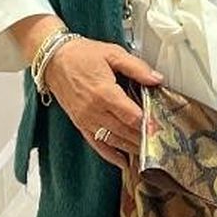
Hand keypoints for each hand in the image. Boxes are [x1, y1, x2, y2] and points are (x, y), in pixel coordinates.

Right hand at [45, 37, 162, 169]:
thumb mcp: (114, 54)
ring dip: (130, 148)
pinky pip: (96, 144)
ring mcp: (85, 120)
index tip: (162, 127)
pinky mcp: (79, 124)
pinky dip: (110, 155)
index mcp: (104, 93)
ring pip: (113, 140)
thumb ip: (137, 68)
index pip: (132, 116)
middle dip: (143, 137)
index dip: (148, 123)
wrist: (53, 60)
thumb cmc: (83, 55)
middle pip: (124, 131)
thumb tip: (157, 79)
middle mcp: (94, 111)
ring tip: (148, 153)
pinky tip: (123, 161)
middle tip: (161, 142)